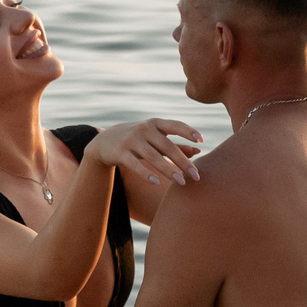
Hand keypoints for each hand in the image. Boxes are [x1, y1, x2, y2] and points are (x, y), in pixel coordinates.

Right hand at [87, 118, 202, 187]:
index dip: (188, 131)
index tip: (201, 140)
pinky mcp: (120, 153)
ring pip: (153, 156)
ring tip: (182, 182)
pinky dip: (146, 173)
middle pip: (167, 146)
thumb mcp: (155, 139)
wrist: (105, 142)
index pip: (175, 125)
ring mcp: (131, 140)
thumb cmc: (138, 140)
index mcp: (155, 124)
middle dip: (183, 162)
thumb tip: (198, 151)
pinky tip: (157, 182)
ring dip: (168, 170)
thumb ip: (175, 144)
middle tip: (196, 176)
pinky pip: (135, 164)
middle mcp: (144, 129)